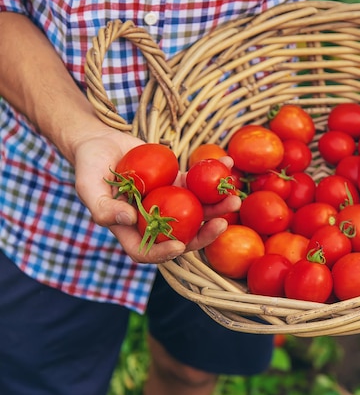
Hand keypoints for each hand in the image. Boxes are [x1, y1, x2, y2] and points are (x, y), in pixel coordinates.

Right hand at [72, 128, 237, 262]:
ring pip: (198, 211)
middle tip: (222, 223)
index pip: (148, 251)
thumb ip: (102, 207)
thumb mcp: (88, 187)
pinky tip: (227, 162)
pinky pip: (199, 183)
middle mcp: (154, 220)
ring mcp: (169, 202)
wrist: (101, 141)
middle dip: (205, 233)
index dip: (164, 253)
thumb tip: (128, 220)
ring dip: (218, 206)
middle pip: (183, 235)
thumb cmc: (89, 166)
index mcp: (131, 230)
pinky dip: (214, 173)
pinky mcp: (179, 183)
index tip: (179, 245)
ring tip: (236, 197)